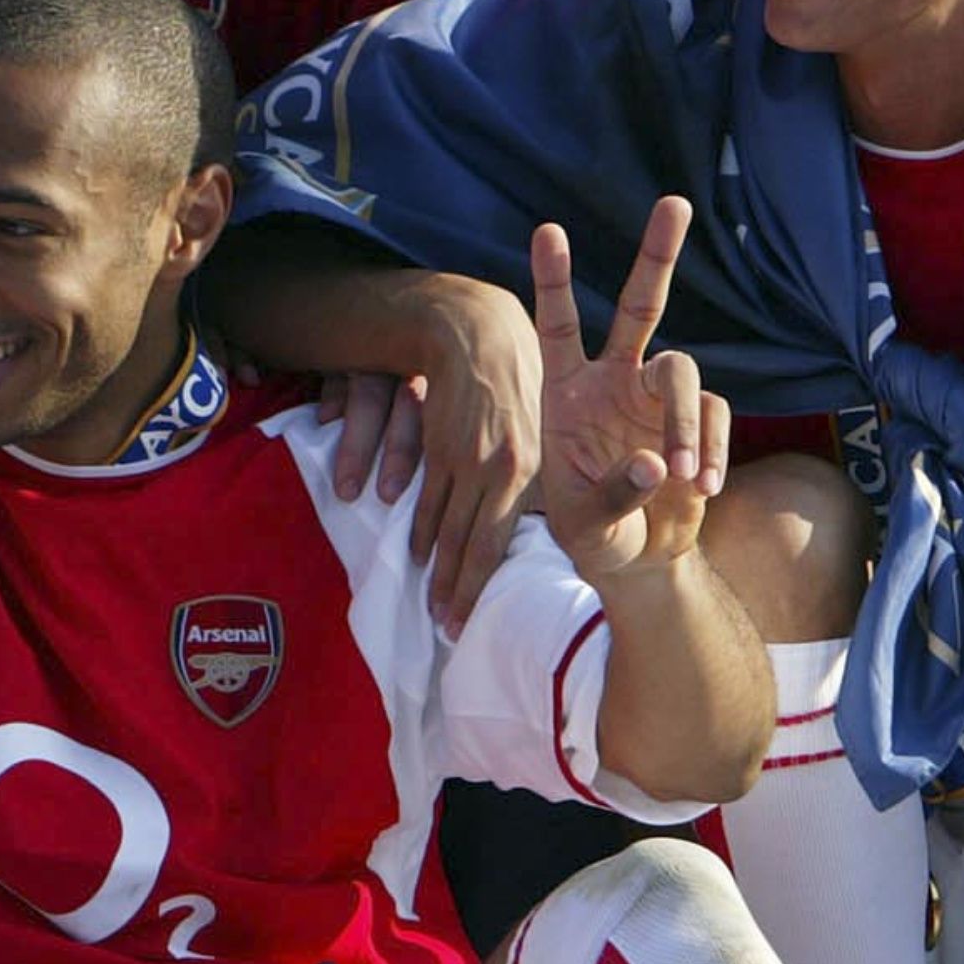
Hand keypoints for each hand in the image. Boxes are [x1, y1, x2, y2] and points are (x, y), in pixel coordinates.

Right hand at [304, 286, 540, 632]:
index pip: (500, 544)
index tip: (470, 617)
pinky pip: (427, 500)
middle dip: (456, 591)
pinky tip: (419, 555)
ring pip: (446, 530)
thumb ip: (539, 478)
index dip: (482, 584)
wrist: (477, 335)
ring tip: (432, 604)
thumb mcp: (545, 429)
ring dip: (437, 569)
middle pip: (471, 546)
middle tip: (446, 629)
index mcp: (530, 473)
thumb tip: (540, 524)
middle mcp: (499, 473)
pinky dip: (423, 531)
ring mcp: (464, 462)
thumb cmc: (522, 379)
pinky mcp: (438, 448)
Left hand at [532, 197, 727, 584]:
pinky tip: (701, 488)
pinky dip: (711, 450)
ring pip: (683, 372)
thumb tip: (659, 462)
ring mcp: (657, 397)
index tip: (547, 230)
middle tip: (673, 204)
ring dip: (686, 423)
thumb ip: (614, 493)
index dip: (555, 281)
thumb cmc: (593, 534)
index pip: (558, 327)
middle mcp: (613, 381)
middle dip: (656, 257)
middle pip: (639, 307)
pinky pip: (713, 415)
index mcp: (567, 392)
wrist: (637, 558)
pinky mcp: (698, 419)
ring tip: (684, 476)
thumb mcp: (584, 523)